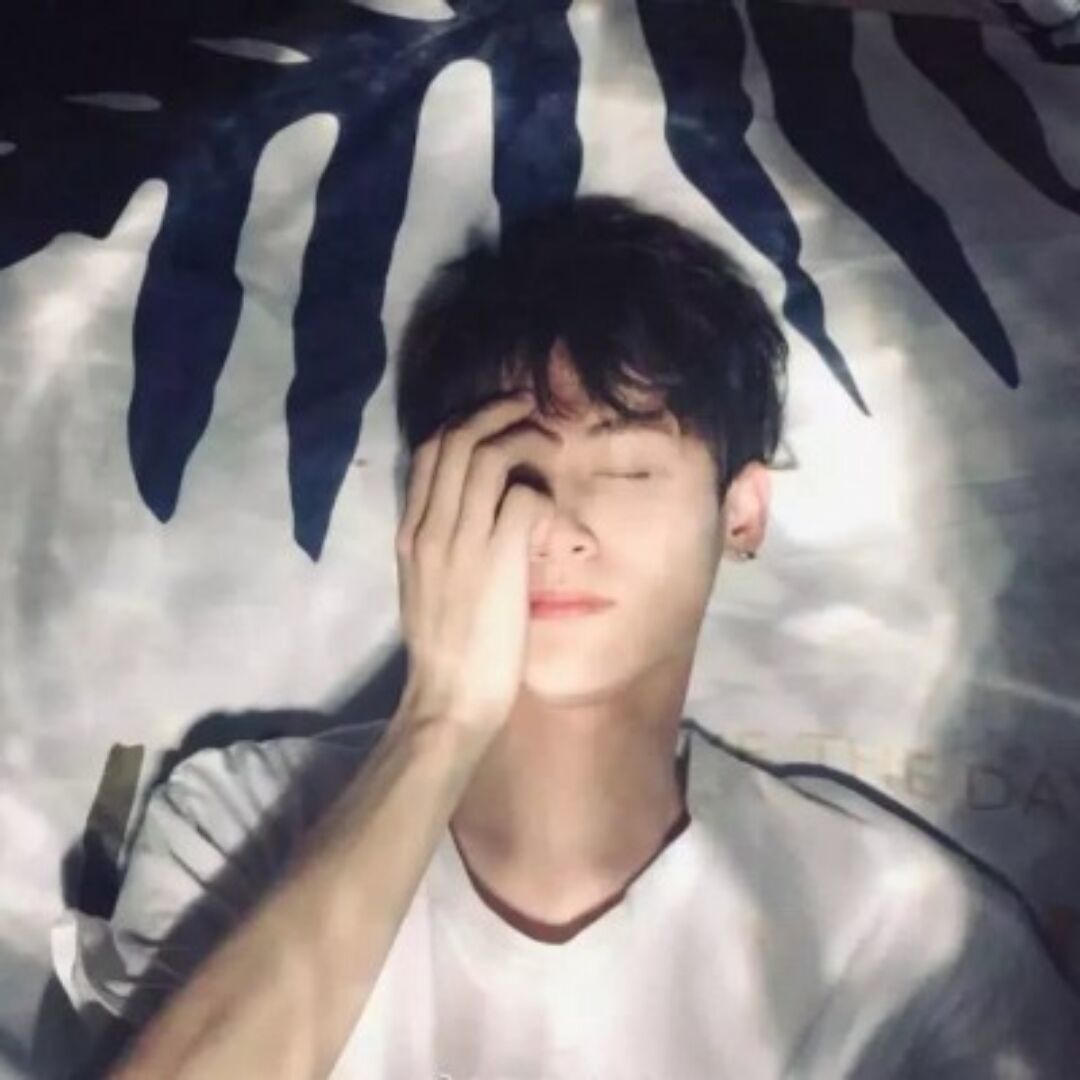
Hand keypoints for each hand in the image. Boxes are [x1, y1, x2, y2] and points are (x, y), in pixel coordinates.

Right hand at [393, 391, 555, 751]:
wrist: (449, 700)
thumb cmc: (446, 650)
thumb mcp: (427, 586)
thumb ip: (442, 543)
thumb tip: (475, 511)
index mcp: (411, 533)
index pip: (428, 451)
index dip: (465, 422)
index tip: (497, 419)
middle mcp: (430, 528)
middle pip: (456, 439)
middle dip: (497, 414)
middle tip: (530, 411)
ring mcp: (461, 541)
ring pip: (488, 456)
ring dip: (524, 440)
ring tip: (549, 446)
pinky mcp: (498, 559)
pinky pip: (524, 497)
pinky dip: (543, 493)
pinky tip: (554, 513)